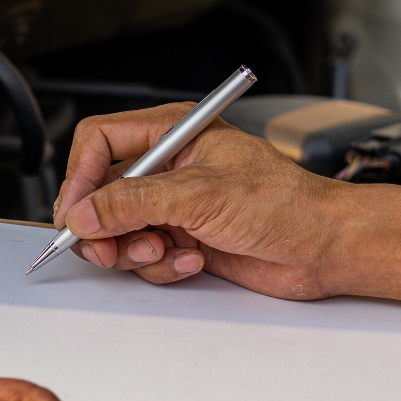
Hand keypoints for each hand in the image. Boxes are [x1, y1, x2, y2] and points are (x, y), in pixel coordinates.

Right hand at [54, 104, 353, 299]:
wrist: (324, 247)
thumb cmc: (287, 204)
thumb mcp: (200, 195)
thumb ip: (133, 203)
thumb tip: (84, 213)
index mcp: (173, 134)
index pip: (100, 142)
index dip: (80, 177)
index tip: (75, 212)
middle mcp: (168, 167)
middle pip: (100, 193)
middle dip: (105, 226)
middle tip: (112, 248)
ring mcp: (172, 205)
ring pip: (117, 231)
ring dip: (135, 250)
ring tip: (166, 251)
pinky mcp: (180, 238)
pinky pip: (143, 256)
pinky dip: (161, 265)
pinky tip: (193, 259)